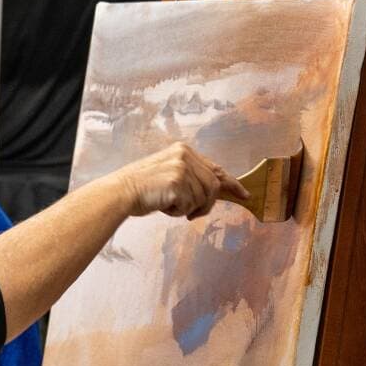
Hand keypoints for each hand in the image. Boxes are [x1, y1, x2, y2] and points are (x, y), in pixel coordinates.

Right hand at [116, 143, 248, 219]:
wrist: (120, 192)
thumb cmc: (142, 188)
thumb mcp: (169, 174)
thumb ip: (191, 177)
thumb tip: (217, 190)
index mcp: (183, 150)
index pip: (215, 168)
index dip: (231, 183)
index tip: (244, 194)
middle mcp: (184, 156)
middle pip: (213, 186)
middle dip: (206, 204)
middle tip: (192, 214)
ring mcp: (181, 168)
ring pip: (202, 198)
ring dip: (187, 208)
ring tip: (168, 205)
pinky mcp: (176, 182)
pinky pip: (189, 205)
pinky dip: (177, 212)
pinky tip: (163, 205)